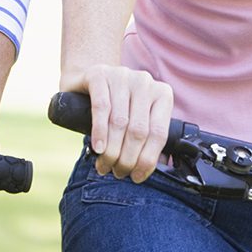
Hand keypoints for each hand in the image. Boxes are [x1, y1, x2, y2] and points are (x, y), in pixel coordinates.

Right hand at [62, 64, 172, 182]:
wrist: (89, 80)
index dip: (147, 160)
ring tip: (104, 165)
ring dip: (112, 151)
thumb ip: (149, 138)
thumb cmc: (117, 107)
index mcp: (161, 93)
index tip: (136, 177)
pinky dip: (99, 132)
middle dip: (127, 159)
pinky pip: (101, 107)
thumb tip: (155, 168)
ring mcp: (122, 75)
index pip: (159, 133)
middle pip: (139, 130)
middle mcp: (144, 81)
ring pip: (120, 121)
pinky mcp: (100, 74)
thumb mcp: (138, 118)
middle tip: (117, 172)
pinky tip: (97, 148)